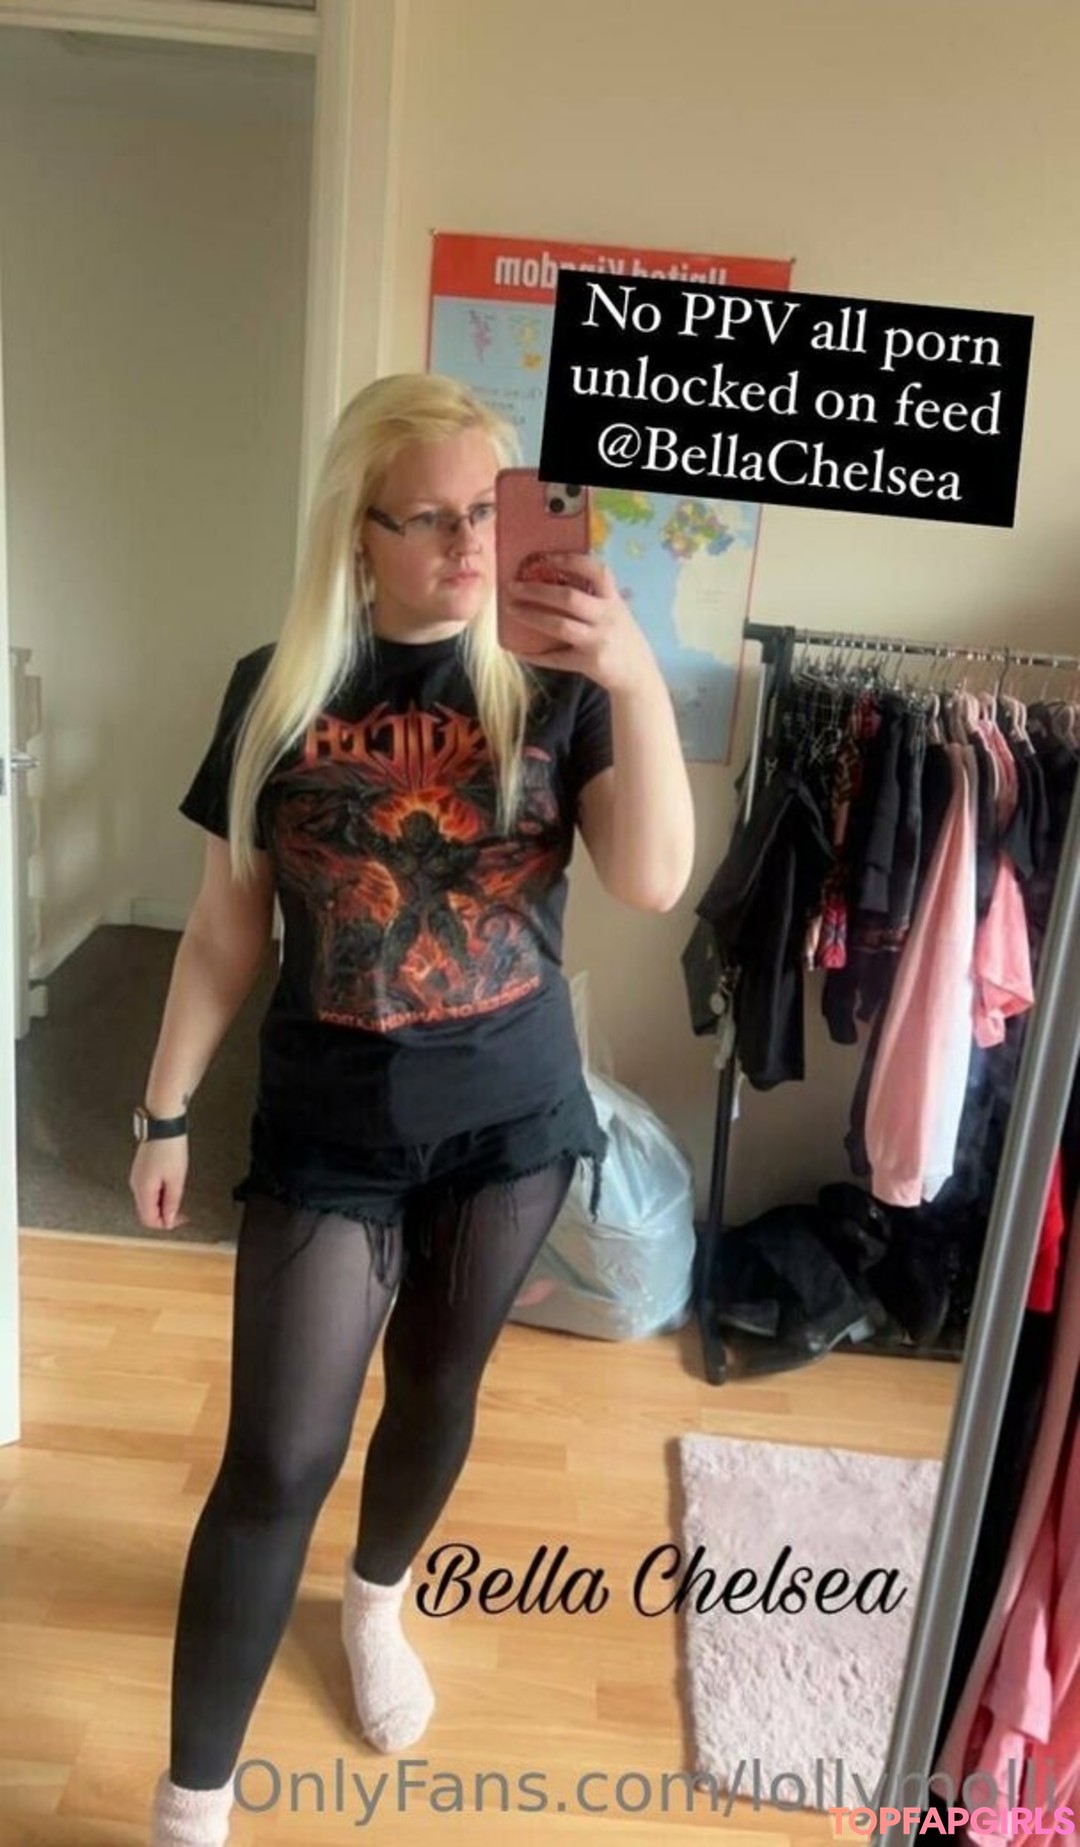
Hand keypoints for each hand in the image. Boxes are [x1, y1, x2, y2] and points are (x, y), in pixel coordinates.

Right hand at [130, 1138, 190, 1232]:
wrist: (163, 1125)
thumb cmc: (170, 1148)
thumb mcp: (176, 1179)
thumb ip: (172, 1202)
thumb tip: (169, 1219)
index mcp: (143, 1190)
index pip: (149, 1220)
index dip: (166, 1224)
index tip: (181, 1219)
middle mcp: (136, 1185)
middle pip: (147, 1212)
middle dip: (165, 1214)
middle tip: (182, 1209)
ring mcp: (137, 1177)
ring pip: (148, 1201)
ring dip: (163, 1203)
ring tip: (178, 1192)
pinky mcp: (141, 1170)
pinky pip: (149, 1189)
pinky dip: (160, 1193)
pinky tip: (170, 1184)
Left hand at [504, 554, 657, 694]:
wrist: (639, 676)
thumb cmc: (623, 639)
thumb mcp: (618, 613)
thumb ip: (598, 597)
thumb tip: (561, 578)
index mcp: (613, 600)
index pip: (597, 572)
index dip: (572, 561)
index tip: (546, 557)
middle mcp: (607, 618)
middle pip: (569, 598)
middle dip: (537, 591)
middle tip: (513, 587)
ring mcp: (598, 641)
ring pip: (560, 626)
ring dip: (532, 616)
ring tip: (512, 610)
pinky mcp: (589, 663)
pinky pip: (556, 658)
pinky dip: (535, 655)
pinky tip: (518, 650)